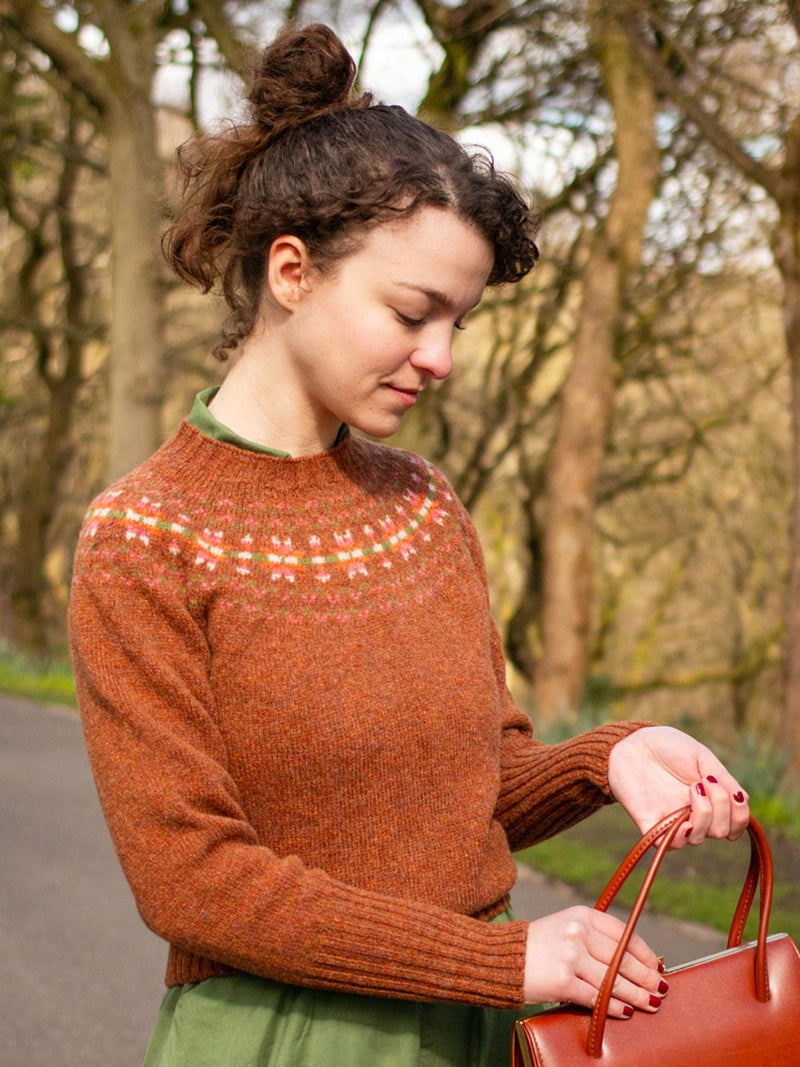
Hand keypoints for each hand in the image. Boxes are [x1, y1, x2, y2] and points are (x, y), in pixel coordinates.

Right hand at [523, 906, 666, 1016]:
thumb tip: (631, 960)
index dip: (644, 953)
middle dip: (646, 977)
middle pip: (623, 958)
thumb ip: (594, 938)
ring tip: (651, 1004)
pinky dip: (614, 1007)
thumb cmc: (539, 946)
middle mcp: (578, 932)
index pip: (624, 934)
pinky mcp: (562, 981)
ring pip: (614, 980)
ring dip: (637, 995)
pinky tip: (625, 1011)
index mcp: (582, 915)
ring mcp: (571, 956)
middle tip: (660, 989)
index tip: (656, 966)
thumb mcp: (566, 927)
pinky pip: (596, 997)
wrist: (503, 958)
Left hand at [607, 726, 749, 845]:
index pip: (735, 823)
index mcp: (710, 798)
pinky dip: (682, 835)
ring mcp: (673, 820)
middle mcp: (694, 813)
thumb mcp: (700, 756)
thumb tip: (742, 800)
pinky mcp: (651, 825)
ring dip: (705, 815)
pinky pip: (670, 844)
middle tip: (704, 782)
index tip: (731, 792)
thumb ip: (722, 778)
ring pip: (699, 838)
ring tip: (693, 788)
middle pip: (722, 831)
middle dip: (722, 808)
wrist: (631, 742)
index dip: (740, 816)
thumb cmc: (666, 746)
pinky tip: (683, 817)